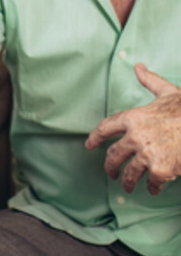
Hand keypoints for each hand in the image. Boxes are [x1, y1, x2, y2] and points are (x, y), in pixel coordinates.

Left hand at [86, 62, 180, 194]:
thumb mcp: (167, 91)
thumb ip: (150, 80)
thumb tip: (138, 66)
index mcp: (133, 117)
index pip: (106, 128)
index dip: (96, 137)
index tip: (89, 146)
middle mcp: (135, 136)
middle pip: (114, 155)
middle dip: (110, 166)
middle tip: (111, 174)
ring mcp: (147, 154)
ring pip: (130, 173)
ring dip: (128, 182)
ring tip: (128, 186)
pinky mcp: (161, 169)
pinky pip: (152, 183)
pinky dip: (152, 187)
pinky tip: (153, 189)